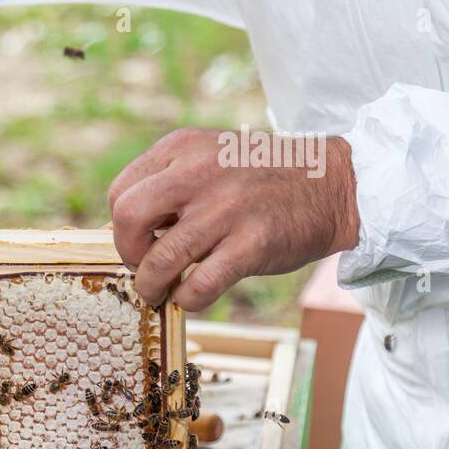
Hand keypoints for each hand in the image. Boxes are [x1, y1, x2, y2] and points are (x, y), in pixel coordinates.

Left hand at [106, 127, 359, 310]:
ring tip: (159, 292)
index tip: (140, 240)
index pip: (120, 193)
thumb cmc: (259, 179)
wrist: (334, 183)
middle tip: (143, 265)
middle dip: (127, 251)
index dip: (119, 226)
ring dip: (151, 286)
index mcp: (182, 147)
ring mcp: (227, 208)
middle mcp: (199, 172)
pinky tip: (192, 297)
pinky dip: (187, 300)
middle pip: (127, 218)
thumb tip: (115, 232)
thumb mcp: (208, 159)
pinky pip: (199, 286)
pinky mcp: (253, 243)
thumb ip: (165, 186)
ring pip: (160, 259)